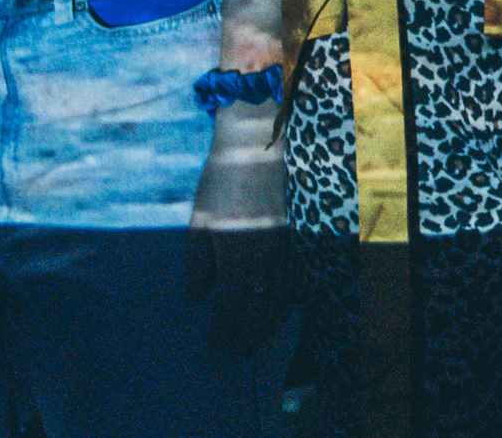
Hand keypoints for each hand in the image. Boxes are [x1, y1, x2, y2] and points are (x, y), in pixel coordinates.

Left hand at [185, 110, 290, 360]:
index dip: (221, 332)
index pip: (228, 312)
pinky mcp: (303, 237)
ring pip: (284, 301)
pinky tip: (286, 306)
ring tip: (260, 338)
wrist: (260, 147)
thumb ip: (198, 266)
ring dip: (271, 324)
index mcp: (237, 263)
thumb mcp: (199, 224)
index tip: (215, 344)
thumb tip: (197, 299)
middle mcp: (267, 265)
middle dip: (247, 337)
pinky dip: (292, 300)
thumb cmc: (222, 183)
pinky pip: (301, 280)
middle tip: (238, 354)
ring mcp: (290, 252)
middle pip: (260, 314)